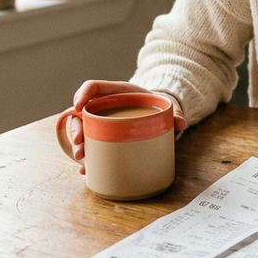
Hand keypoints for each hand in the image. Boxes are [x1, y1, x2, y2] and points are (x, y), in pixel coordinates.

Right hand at [67, 80, 186, 174]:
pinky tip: (86, 170)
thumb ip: (173, 111)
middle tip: (79, 141)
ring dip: (79, 143)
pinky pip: (91, 145)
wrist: (157, 111)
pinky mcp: (104, 136)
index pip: (93, 87)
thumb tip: (180, 122)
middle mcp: (104, 105)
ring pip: (82, 130)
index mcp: (116, 92)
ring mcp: (101, 121)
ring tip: (82, 157)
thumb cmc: (155, 104)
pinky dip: (88, 157)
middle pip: (82, 112)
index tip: (79, 106)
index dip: (83, 93)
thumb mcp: (163, 104)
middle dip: (76, 127)